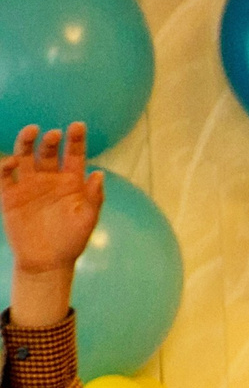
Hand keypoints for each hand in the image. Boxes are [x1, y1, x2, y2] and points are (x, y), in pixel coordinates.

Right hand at [0, 125, 103, 276]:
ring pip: (25, 157)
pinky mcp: (10, 195)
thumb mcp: (87, 220)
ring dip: (27, 143)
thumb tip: (99, 175)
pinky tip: (11, 162)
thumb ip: (93, 198)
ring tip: (32, 131)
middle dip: (50, 140)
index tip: (78, 125)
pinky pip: (5, 176)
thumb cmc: (71, 241)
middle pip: (48, 152)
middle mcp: (49, 179)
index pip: (74, 156)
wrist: (47, 262)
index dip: (76, 140)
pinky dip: (5, 166)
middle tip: (54, 133)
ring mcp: (28, 185)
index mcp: (71, 182)